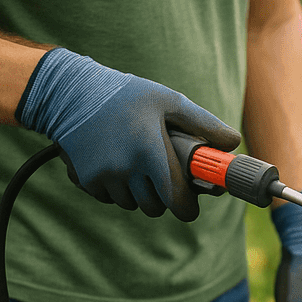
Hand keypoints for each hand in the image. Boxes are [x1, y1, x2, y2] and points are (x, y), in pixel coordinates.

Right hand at [17, 48, 240, 219]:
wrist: (68, 93)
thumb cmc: (126, 95)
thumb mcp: (168, 100)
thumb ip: (204, 123)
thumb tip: (233, 143)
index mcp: (150, 151)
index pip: (176, 201)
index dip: (187, 207)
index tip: (190, 203)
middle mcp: (126, 169)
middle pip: (155, 208)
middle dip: (164, 198)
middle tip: (165, 178)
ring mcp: (103, 177)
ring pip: (132, 204)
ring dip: (139, 193)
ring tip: (139, 167)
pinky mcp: (85, 180)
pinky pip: (110, 198)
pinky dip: (117, 189)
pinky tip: (117, 165)